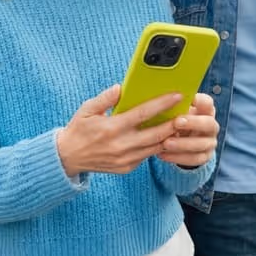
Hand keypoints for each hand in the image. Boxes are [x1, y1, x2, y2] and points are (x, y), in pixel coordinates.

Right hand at [56, 85, 180, 176]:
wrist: (68, 158)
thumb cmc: (78, 130)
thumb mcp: (87, 110)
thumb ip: (105, 99)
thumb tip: (121, 88)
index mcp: (112, 127)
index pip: (143, 114)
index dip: (162, 104)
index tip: (177, 96)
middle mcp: (121, 145)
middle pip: (156, 134)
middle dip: (174, 123)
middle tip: (188, 113)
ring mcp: (125, 159)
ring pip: (155, 147)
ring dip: (169, 137)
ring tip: (180, 125)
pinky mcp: (126, 168)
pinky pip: (147, 156)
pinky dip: (156, 146)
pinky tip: (164, 137)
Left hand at [158, 93, 218, 168]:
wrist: (182, 140)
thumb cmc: (175, 120)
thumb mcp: (175, 111)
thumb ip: (171, 106)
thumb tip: (156, 98)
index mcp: (205, 110)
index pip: (208, 103)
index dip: (200, 101)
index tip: (189, 100)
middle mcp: (211, 126)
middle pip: (209, 124)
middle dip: (193, 123)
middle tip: (176, 122)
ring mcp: (210, 142)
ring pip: (201, 144)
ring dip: (183, 144)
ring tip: (166, 143)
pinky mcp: (205, 157)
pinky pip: (194, 159)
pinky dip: (178, 157)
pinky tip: (163, 154)